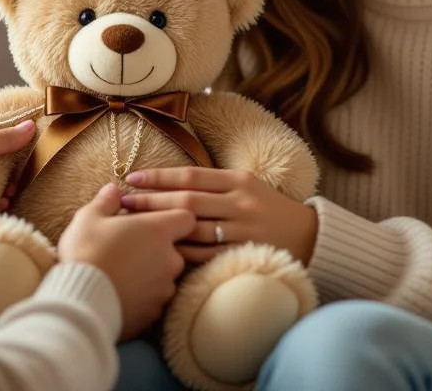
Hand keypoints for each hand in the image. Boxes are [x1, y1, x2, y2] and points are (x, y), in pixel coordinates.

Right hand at [59, 183, 195, 341]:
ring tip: (122, 273)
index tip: (153, 221)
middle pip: (176, 249)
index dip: (172, 218)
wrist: (80, 301)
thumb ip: (106, 201)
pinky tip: (121, 293)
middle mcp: (170, 259)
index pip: (186, 218)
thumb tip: (113, 191)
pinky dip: (142, 296)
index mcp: (159, 231)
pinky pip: (154, 300)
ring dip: (150, 273)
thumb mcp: (89, 218)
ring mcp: (164, 288)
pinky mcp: (154, 313)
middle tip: (130, 248)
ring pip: (165, 276)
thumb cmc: (86, 253)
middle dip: (157, 249)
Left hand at [120, 167, 318, 266]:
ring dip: (160, 229)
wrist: (310, 236)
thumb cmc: (268, 208)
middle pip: (186, 201)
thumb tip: (166, 181)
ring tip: (134, 228)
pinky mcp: (244, 253)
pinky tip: (160, 252)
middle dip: (151, 201)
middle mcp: (241, 202)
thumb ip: (214, 183)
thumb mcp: (247, 185)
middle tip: (122, 202)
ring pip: (192, 229)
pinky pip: (205, 255)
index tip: (131, 177)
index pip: (190, 175)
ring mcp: (243, 229)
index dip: (158, 176)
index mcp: (239, 180)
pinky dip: (181, 253)